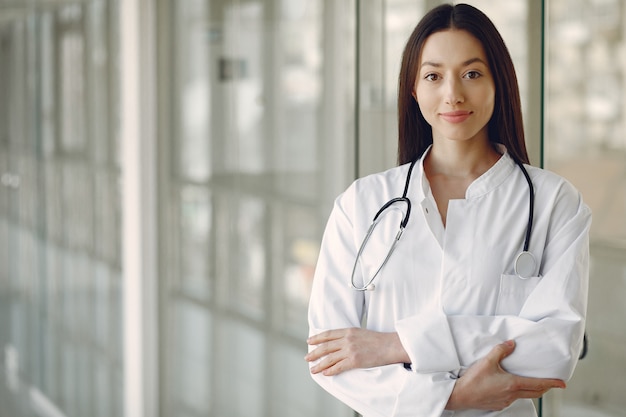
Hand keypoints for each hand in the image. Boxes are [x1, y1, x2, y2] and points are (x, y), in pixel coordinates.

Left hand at [305, 328, 408, 375]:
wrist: (391, 345)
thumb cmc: (378, 340)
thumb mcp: (361, 332)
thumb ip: (349, 336)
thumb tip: (339, 341)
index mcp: (348, 331)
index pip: (328, 334)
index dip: (317, 338)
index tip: (309, 342)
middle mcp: (347, 339)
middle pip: (325, 346)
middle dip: (314, 352)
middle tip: (307, 358)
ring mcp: (350, 350)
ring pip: (329, 358)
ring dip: (319, 364)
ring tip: (312, 369)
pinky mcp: (355, 361)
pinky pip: (339, 367)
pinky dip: (330, 371)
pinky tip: (325, 373)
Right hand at [446, 340, 565, 410]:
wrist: (460, 395)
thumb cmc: (473, 381)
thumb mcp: (487, 361)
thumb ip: (501, 350)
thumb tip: (511, 344)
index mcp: (512, 384)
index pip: (538, 384)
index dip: (552, 384)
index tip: (562, 384)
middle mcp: (512, 394)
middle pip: (535, 393)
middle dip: (545, 388)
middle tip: (551, 384)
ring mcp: (506, 401)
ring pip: (524, 396)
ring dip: (531, 390)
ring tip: (532, 383)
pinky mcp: (499, 404)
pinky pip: (513, 399)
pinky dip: (518, 393)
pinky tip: (511, 387)